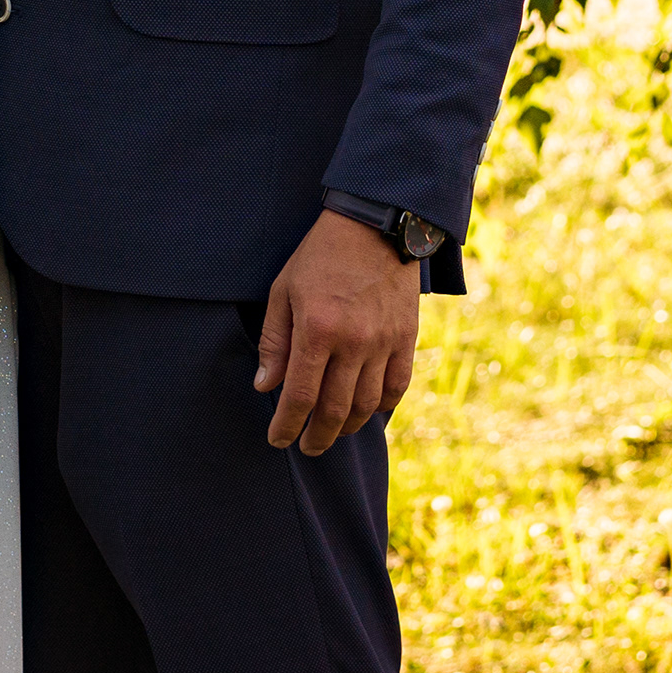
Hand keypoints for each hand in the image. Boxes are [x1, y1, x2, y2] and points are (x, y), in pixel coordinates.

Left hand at [255, 210, 422, 454]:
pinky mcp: (406, 337)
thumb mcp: (284, 290)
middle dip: (316, 437)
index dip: (286, 425)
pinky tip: (368, 411)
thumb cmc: (320, 255)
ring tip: (332, 433)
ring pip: (367, 405)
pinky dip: (382, 407)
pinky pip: (397, 386)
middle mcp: (353, 342)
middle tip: (305, 447)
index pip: (300, 396)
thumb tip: (265, 387)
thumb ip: (274, 341)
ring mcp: (383, 342)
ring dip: (347, 428)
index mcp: (317, 330)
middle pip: (334, 410)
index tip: (277, 439)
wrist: (375, 224)